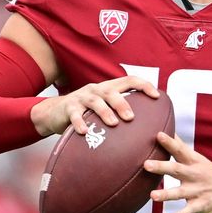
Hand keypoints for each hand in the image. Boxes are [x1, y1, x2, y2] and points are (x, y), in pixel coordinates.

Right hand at [30, 75, 159, 136]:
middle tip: (131, 118)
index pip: (129, 81)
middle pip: (112, 92)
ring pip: (95, 102)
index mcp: (108, 88)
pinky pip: (75, 114)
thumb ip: (118, 112)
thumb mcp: (102, 108)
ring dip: (105, 112)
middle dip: (122, 104)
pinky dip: (79, 122)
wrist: (54, 113)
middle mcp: (96, 90)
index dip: (144, 86)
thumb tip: (145, 127)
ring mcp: (82, 97)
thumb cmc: (85, 113)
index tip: (157, 96)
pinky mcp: (68, 107)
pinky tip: (84, 132)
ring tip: (113, 123)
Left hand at [143, 132, 211, 212]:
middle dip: (161, 166)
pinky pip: (190, 210)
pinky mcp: (203, 204)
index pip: (180, 149)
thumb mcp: (198, 158)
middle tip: (146, 164)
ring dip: (166, 194)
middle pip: (176, 169)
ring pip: (180, 192)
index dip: (169, 142)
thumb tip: (166, 130)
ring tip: (152, 196)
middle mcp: (195, 174)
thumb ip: (181, 147)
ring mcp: (199, 190)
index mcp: (193, 162)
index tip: (158, 134)